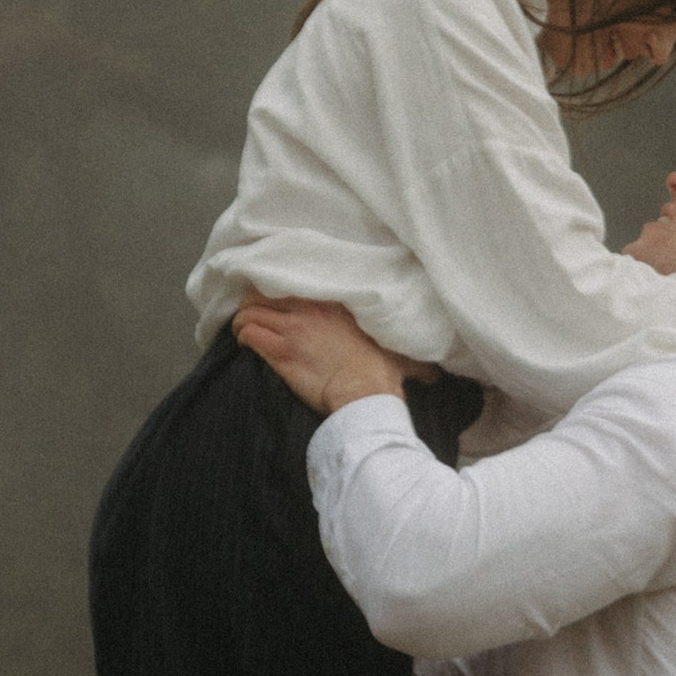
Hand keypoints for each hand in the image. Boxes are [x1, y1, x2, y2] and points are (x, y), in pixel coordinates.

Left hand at [235, 295, 412, 415]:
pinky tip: (244, 345)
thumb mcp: (392, 348)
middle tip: (254, 316)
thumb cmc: (379, 374)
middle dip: (253, 303)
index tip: (276, 299)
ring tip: (244, 332)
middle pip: (264, 292)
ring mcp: (293, 328)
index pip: (294, 283)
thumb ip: (400, 348)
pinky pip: (249, 333)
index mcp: (333, 303)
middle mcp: (309, 309)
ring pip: (250, 312)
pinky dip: (242, 337)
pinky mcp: (281, 351)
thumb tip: (432, 372)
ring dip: (243, 322)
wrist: (365, 393)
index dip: (279, 290)